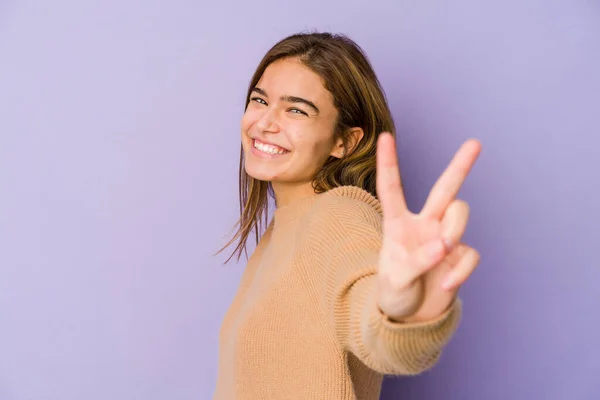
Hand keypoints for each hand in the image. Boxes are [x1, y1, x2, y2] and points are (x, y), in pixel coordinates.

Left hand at [375, 132, 481, 321]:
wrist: (412, 319)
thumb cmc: (394, 294)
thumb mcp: (395, 281)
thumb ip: (417, 262)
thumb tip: (444, 246)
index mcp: (398, 224)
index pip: (392, 189)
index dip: (389, 163)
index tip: (385, 135)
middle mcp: (424, 225)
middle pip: (445, 189)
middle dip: (460, 166)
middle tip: (475, 143)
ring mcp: (444, 239)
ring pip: (460, 214)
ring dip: (454, 229)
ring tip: (442, 252)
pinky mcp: (460, 257)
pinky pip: (469, 253)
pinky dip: (460, 269)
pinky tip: (446, 283)